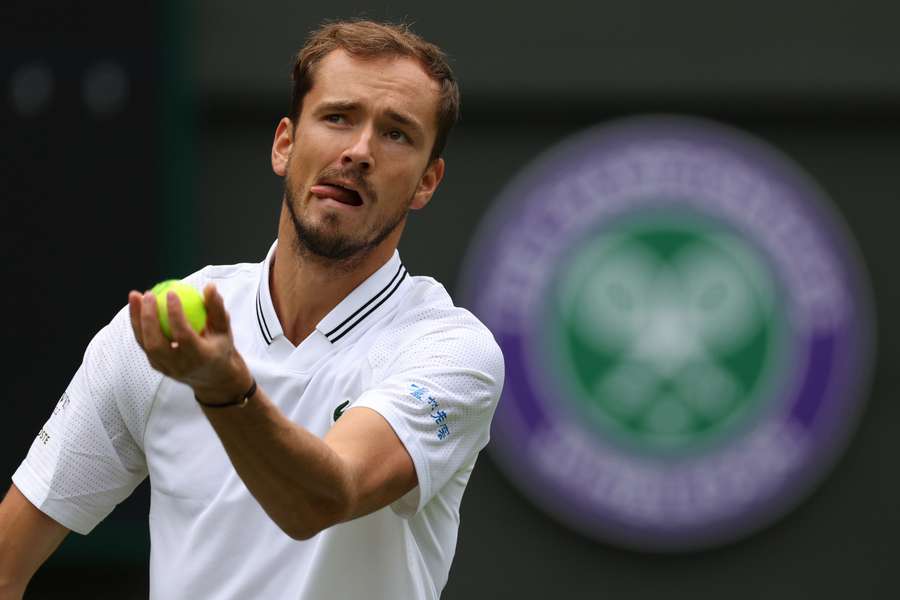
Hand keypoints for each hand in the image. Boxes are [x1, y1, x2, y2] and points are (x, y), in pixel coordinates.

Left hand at [127, 283, 251, 404]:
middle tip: (148, 294)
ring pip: (145, 344)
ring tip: (135, 296)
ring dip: (136, 319)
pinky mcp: (157, 366)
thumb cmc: (220, 348)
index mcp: (200, 357)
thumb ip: (217, 308)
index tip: (171, 292)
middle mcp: (181, 366)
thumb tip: (209, 286)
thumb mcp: (224, 329)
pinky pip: (144, 344)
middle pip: (156, 343)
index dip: (176, 314)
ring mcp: (166, 368)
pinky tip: (137, 307)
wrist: (213, 378)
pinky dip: (138, 325)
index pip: (183, 336)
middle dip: (148, 317)